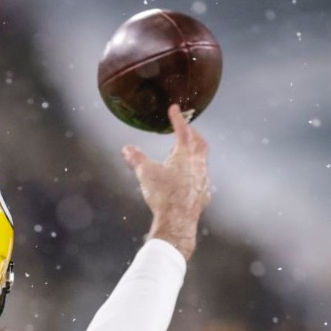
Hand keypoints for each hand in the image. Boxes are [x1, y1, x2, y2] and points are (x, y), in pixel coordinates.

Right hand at [123, 104, 211, 259]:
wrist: (178, 221)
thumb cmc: (164, 195)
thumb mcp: (146, 174)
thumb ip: (137, 159)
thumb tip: (127, 149)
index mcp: (185, 154)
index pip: (183, 130)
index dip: (177, 119)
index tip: (174, 109)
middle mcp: (198, 164)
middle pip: (199, 143)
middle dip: (192, 134)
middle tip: (186, 129)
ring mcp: (203, 179)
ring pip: (203, 160)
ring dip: (195, 153)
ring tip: (186, 154)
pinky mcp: (203, 194)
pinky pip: (202, 179)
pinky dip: (196, 173)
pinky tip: (190, 179)